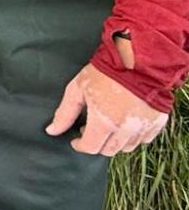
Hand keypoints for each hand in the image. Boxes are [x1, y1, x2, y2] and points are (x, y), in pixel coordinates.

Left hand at [46, 63, 169, 155]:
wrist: (138, 59)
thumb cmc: (106, 72)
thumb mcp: (78, 89)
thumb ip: (65, 113)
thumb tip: (51, 131)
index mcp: (104, 122)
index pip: (90, 147)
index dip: (80, 145)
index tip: (76, 140)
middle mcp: (125, 129)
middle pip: (108, 150)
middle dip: (96, 143)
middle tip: (91, 129)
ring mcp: (143, 127)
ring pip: (126, 147)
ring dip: (114, 141)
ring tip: (108, 125)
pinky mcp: (157, 122)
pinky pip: (144, 139)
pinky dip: (133, 136)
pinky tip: (126, 124)